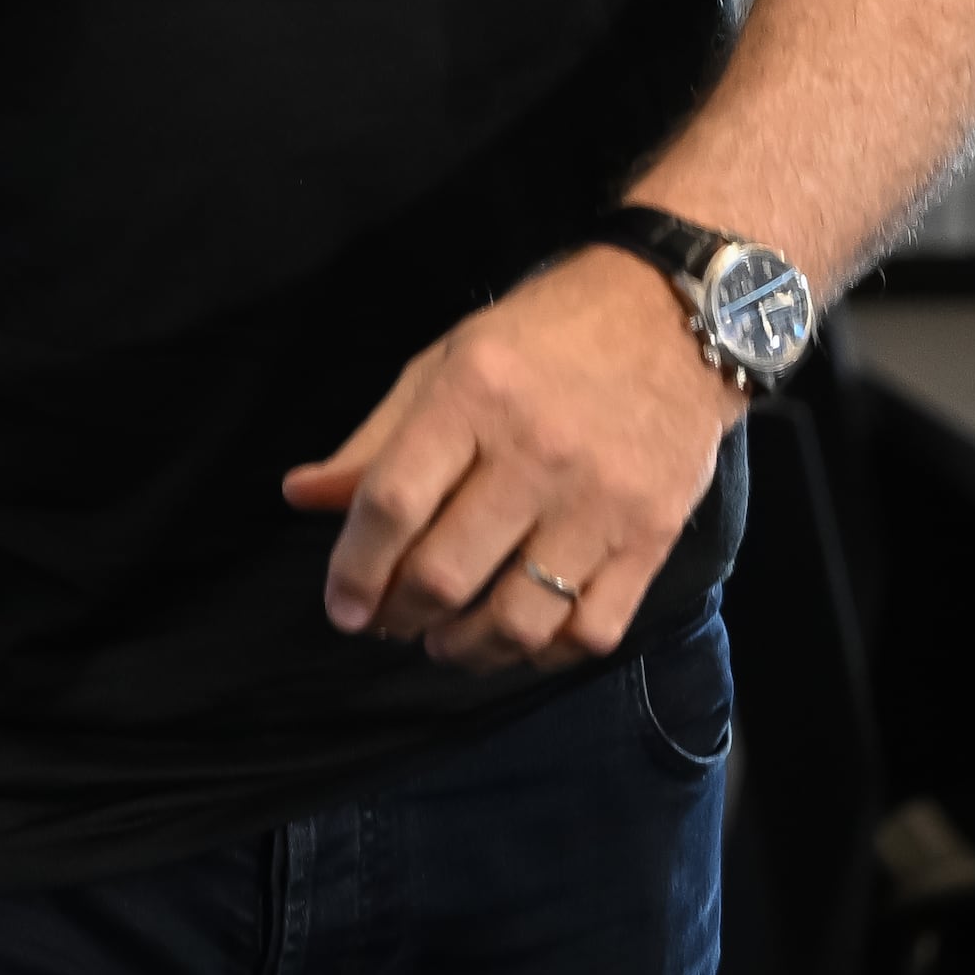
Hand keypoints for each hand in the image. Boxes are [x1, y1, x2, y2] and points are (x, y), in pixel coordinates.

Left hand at [281, 248, 741, 670]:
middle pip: (448, 571)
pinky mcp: (653, 536)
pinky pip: (594, 628)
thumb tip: (301, 497)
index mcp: (471, 397)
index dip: (355, 567)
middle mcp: (535, 455)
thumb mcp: (443, 362)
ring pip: (520, 616)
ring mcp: (600, 502)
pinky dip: (547, 653)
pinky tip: (518, 640)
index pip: (394, 503)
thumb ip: (375, 438)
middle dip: (400, 614)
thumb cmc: (543, 337)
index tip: (341, 606)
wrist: (673, 322)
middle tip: (385, 623)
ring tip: (442, 642)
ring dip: (467, 648)